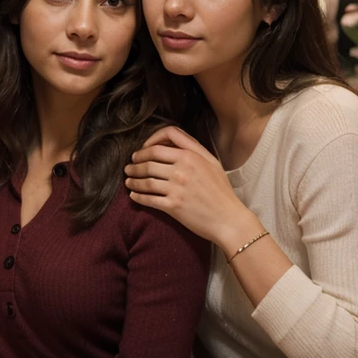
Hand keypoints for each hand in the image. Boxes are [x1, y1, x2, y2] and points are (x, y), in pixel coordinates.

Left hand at [124, 126, 260, 249]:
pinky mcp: (172, 206)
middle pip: (149, 158)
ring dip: (133, 179)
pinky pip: (148, 198)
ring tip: (128, 180)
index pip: (164, 139)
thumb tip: (172, 141)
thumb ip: (193, 148)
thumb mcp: (212, 162)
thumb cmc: (222, 191)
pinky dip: (137, 196)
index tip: (143, 150)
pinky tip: (133, 195)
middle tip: (129, 166)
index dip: (149, 141)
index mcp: (191, 155)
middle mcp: (182, 168)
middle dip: (135, 162)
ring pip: (145, 179)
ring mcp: (176, 187)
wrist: (229, 219)